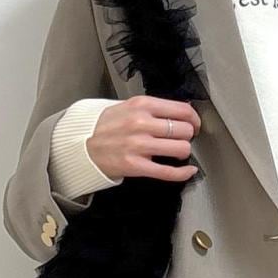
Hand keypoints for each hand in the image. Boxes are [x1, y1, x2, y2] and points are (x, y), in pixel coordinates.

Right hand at [86, 95, 201, 181]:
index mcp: (142, 105)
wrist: (83, 145)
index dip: (194, 119)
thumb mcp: (128, 106)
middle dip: (187, 136)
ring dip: (183, 152)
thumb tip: (181, 112)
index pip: (182, 110)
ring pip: (181, 149)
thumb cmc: (107, 126)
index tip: (194, 125)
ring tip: (176, 152)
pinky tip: (188, 170)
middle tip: (181, 139)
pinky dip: (183, 173)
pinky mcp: (136, 166)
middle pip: (184, 130)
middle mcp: (141, 123)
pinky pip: (169, 172)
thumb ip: (153, 108)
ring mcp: (139, 146)